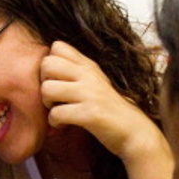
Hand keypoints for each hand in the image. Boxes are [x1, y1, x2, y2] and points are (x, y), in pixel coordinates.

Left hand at [39, 41, 161, 161]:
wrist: (134, 131)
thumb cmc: (108, 108)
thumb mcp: (95, 82)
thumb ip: (75, 70)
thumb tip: (46, 63)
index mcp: (89, 66)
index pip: (57, 47)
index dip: (49, 64)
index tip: (57, 81)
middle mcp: (89, 75)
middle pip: (47, 64)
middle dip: (43, 83)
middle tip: (54, 98)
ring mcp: (90, 94)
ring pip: (47, 89)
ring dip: (47, 105)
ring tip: (59, 111)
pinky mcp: (90, 114)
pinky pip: (56, 113)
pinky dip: (54, 123)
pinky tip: (64, 125)